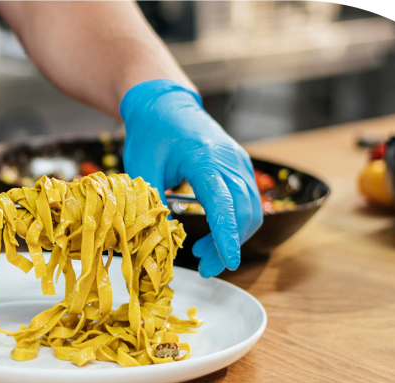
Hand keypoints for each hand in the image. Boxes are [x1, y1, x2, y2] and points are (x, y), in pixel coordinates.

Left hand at [120, 80, 262, 277]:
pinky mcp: (239, 165)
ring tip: (205, 252)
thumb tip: (161, 239)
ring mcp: (238, 161)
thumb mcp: (142, 169)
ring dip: (234, 236)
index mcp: (204, 158)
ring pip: (251, 209)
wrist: (164, 103)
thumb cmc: (150, 133)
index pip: (223, 203)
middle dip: (228, 245)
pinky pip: (248, 199)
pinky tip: (214, 233)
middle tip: (205, 267)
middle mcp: (229, 159)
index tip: (228, 262)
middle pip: (244, 211)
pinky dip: (236, 221)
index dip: (226, 236)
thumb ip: (153, 203)